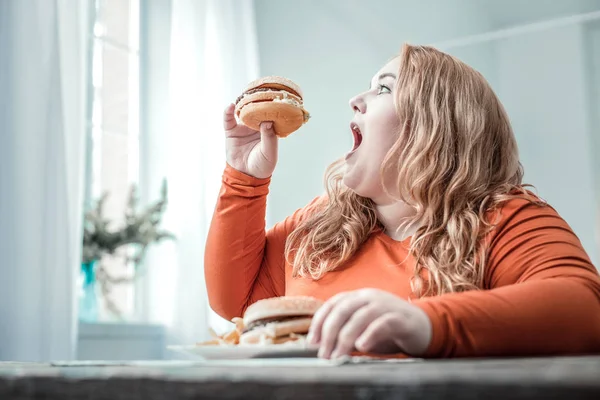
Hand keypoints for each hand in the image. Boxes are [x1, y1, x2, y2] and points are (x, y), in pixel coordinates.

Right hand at [223, 103, 277, 178]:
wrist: (246, 176)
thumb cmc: (262, 165)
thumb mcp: (269, 153)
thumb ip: (269, 138)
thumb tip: (268, 121)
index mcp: (268, 130)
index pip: (271, 115)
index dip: (272, 107)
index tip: (274, 98)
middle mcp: (256, 126)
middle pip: (257, 110)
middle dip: (258, 101)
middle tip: (259, 91)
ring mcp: (243, 128)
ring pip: (243, 112)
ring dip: (244, 104)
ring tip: (245, 96)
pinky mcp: (231, 131)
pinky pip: (229, 119)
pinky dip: (228, 112)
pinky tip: (231, 106)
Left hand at [307, 288, 431, 358]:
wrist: (424, 327)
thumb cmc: (389, 329)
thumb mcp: (364, 328)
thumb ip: (346, 332)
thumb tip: (324, 347)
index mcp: (358, 296)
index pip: (332, 304)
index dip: (319, 322)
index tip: (312, 342)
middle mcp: (369, 296)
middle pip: (342, 309)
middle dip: (329, 332)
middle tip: (323, 354)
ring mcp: (385, 305)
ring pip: (360, 317)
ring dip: (345, 338)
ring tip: (338, 356)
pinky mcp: (400, 317)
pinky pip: (382, 323)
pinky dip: (369, 334)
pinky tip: (361, 347)